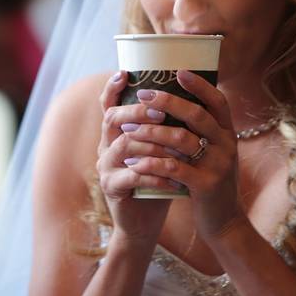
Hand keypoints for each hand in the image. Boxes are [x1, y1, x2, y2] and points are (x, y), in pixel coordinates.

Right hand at [96, 71, 174, 247]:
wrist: (144, 222)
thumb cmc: (157, 180)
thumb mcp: (160, 151)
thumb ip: (164, 128)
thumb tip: (190, 98)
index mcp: (115, 134)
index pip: (108, 105)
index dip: (113, 88)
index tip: (125, 73)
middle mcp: (105, 147)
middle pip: (113, 119)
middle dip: (137, 112)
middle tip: (160, 112)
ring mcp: (106, 167)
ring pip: (125, 145)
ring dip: (153, 143)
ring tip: (178, 147)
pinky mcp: (113, 188)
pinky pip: (134, 175)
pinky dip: (157, 175)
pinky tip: (175, 178)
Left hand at [121, 70, 245, 239]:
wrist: (224, 221)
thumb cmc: (209, 181)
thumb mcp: (212, 153)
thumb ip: (200, 132)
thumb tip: (175, 102)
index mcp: (228, 134)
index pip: (218, 101)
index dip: (200, 85)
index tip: (177, 71)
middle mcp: (227, 145)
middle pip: (198, 115)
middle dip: (168, 101)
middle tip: (143, 93)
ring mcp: (219, 165)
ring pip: (183, 140)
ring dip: (152, 132)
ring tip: (129, 129)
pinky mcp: (206, 186)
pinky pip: (175, 169)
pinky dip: (152, 163)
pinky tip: (133, 162)